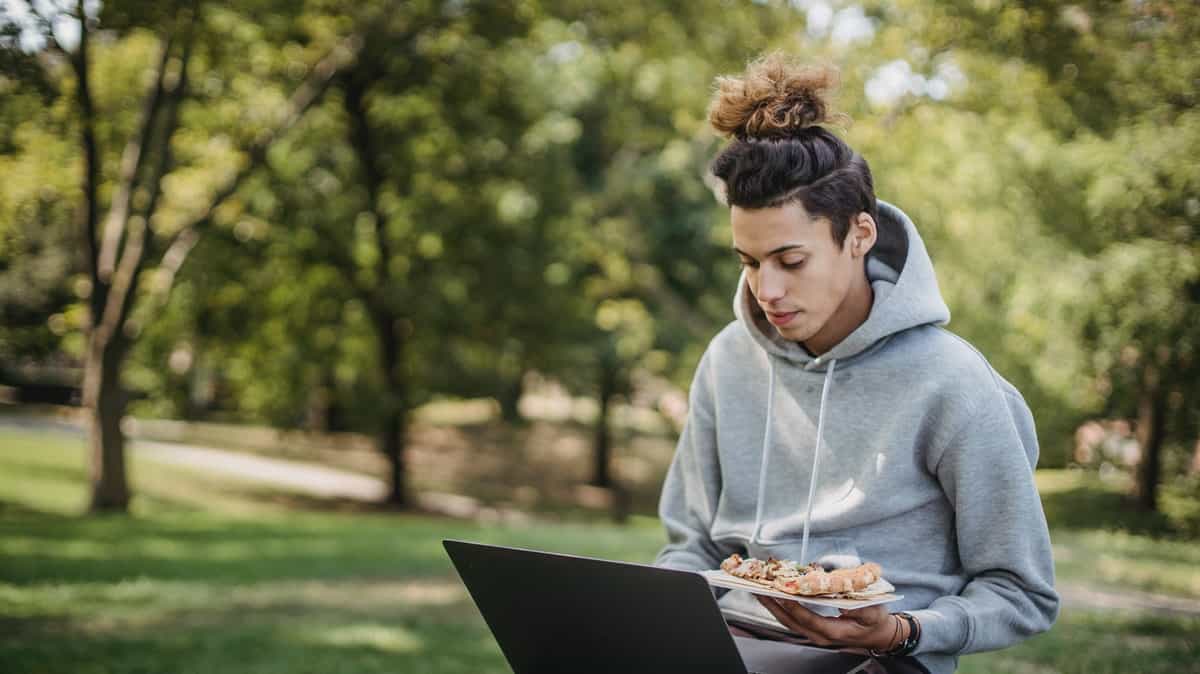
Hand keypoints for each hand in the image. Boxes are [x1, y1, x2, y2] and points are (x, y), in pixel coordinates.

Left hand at [755, 596, 899, 650]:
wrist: (878, 635)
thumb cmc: (875, 622)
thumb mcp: (873, 612)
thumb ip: (860, 608)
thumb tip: (844, 599)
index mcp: (834, 632)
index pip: (809, 620)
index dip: (795, 607)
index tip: (783, 594)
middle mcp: (820, 636)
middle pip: (792, 622)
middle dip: (774, 606)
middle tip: (760, 590)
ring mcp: (815, 634)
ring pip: (789, 622)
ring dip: (774, 607)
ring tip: (760, 591)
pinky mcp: (813, 629)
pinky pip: (793, 620)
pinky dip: (781, 608)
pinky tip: (774, 597)